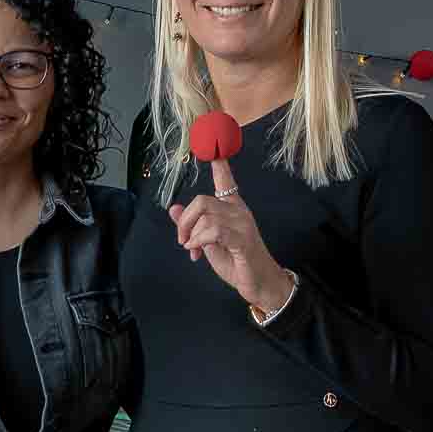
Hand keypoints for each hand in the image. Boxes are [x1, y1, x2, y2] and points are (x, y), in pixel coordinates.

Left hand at [169, 158, 294, 318]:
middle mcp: (238, 212)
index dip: (219, 165)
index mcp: (232, 209)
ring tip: (193, 250)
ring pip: (206, 216)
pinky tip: (196, 250)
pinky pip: (214, 231)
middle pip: (202, 201)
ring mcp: (242, 224)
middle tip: (183, 240)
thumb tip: (173, 208)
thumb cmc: (236, 263)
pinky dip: (199, 240)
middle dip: (185, 221)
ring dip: (192, 235)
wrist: (259, 284)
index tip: (214, 147)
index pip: (225, 181)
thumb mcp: (208, 243)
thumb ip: (192, 225)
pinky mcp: (242, 240)